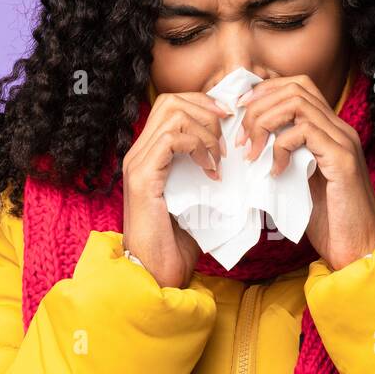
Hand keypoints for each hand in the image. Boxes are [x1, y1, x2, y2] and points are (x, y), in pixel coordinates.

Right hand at [121, 88, 230, 287]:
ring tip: (219, 157)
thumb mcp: (198, 198)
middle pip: (170, 101)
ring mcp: (137, 163)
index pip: (171, 105)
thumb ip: (206, 172)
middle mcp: (138, 153)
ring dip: (206, 130)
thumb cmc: (178, 242)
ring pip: (173, 114)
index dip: (203, 104)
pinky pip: (172, 139)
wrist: (157, 272)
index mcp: (149, 154)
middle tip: (228, 135)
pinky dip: (198, 147)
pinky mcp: (143, 177)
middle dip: (206, 109)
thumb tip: (236, 154)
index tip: (229, 120)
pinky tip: (211, 170)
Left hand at [235, 73, 374, 269]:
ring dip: (265, 122)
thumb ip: (285, 158)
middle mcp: (340, 130)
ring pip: (297, 103)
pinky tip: (274, 172)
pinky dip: (279, 147)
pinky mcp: (341, 159)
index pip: (298, 87)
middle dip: (260, 105)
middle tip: (242, 136)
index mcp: (331, 132)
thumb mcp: (299, 181)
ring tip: (252, 151)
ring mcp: (343, 141)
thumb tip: (251, 145)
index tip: (241, 114)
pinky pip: (303, 132)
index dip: (265, 93)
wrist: (358, 250)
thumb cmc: (328, 222)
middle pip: (296, 87)